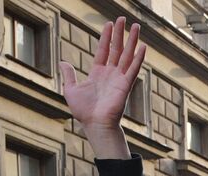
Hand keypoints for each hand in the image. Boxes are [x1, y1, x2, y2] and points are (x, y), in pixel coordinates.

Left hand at [58, 18, 144, 159]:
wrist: (94, 124)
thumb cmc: (84, 111)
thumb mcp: (71, 90)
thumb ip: (69, 75)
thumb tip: (63, 62)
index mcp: (98, 73)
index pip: (103, 50)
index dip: (105, 37)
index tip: (108, 24)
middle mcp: (110, 74)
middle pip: (117, 49)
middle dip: (119, 33)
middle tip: (122, 18)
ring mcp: (119, 78)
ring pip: (127, 55)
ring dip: (132, 41)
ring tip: (136, 26)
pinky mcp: (125, 85)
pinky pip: (133, 69)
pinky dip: (139, 58)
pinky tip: (143, 47)